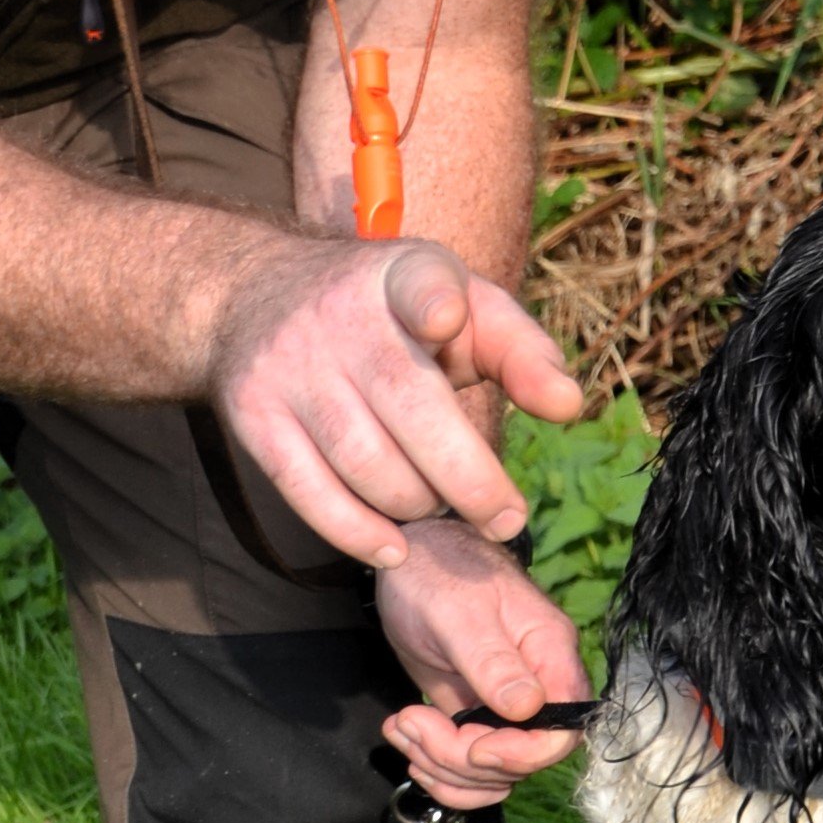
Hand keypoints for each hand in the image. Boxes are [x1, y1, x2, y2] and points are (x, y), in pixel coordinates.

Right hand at [207, 235, 582, 573]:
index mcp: (401, 276)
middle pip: (408, 404)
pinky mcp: (255, 417)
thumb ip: (520, 351)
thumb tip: (569, 407)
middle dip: (466, 477)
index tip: (447, 318)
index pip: (419, 282)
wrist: (254, 295)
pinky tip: (393, 547)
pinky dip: (355, 531)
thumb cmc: (390, 313)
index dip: (433, 302)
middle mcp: (339, 316)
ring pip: (363, 459)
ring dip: (415, 504)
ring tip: (441, 509)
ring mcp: (290, 368)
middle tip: (505, 518)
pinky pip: (308, 491)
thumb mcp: (460, 304)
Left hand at [376, 518, 590, 808]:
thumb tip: (528, 708)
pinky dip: (435, 766)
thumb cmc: (438, 570)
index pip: (564, 728)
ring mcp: (504, 704)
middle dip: (462, 759)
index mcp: (548, 654)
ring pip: (493, 772)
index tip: (472, 749)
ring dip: (442, 767)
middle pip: (522, 759)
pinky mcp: (474, 713)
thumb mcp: (458, 612)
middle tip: (412, 722)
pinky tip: (404, 735)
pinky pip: (468, 766)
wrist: (409, 556)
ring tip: (401, 726)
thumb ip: (493, 661)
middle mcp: (536, 685)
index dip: (522, 754)